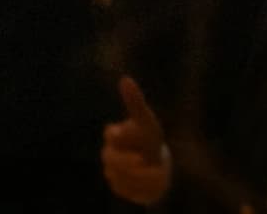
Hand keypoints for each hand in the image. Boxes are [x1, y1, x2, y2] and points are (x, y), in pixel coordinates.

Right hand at [102, 76, 172, 204]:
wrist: (156, 165)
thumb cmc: (149, 139)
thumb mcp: (146, 121)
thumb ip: (134, 102)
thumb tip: (124, 79)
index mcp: (115, 135)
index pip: (112, 134)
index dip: (120, 135)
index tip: (125, 134)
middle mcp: (110, 153)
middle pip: (110, 158)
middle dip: (127, 160)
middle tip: (144, 160)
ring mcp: (111, 171)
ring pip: (117, 175)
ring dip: (138, 174)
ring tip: (155, 170)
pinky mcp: (118, 186)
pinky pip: (124, 189)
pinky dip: (139, 186)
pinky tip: (150, 180)